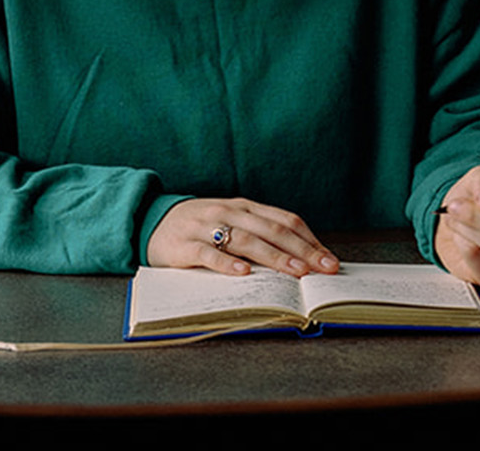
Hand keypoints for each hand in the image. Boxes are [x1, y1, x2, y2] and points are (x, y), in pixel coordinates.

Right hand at [150, 197, 340, 276]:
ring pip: (244, 240)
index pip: (284, 220)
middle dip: (300, 250)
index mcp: (243, 207)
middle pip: (270, 230)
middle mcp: (227, 212)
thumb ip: (259, 235)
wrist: (149, 221)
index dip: (309, 240)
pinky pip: (207, 253)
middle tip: (322, 269)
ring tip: (294, 272)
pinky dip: (226, 262)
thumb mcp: (230, 223)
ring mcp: (203, 227)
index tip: (330, 261)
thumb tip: (301, 260)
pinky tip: (244, 272)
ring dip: (273, 256)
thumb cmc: (199, 228)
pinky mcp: (182, 245)